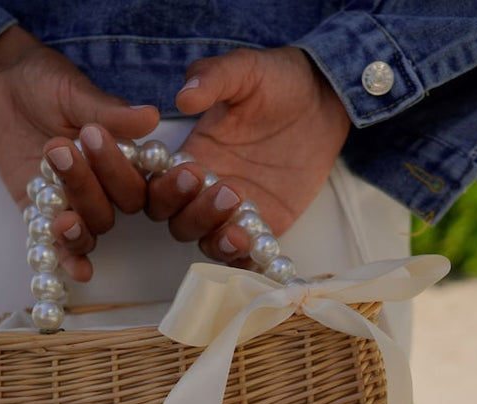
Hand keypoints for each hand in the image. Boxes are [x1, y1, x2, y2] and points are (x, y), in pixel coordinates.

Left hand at [0, 26, 159, 279]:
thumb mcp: (74, 91)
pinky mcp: (40, 212)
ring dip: (80, 227)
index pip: (141, 176)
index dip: (141, 176)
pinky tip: (80, 272)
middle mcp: (104, 185)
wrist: (2, 85)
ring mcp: (74, 202)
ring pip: (91, 226)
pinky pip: (58, 244)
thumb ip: (108, 111)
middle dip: (92, 185)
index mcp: (123, 157)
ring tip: (65, 220)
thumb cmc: (46, 82)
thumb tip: (150, 117)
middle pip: (115, 207)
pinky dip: (68, 259)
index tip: (123, 151)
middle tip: (62, 148)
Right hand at [145, 47, 349, 265]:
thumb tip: (185, 94)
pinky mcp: (259, 228)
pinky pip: (243, 257)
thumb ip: (214, 77)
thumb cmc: (278, 82)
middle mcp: (201, 190)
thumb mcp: (245, 69)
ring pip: (204, 240)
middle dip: (192, 210)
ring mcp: (229, 213)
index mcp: (189, 155)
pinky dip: (244, 261)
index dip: (162, 186)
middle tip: (225, 188)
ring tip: (240, 222)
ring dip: (216, 237)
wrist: (323, 102)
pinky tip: (256, 250)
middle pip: (175, 218)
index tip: (187, 169)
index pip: (154, 182)